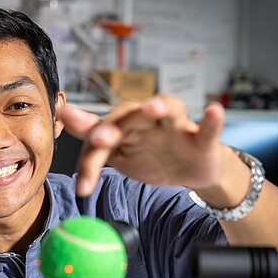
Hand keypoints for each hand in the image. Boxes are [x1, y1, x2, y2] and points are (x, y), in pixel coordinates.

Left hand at [59, 94, 229, 196]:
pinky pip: (207, 129)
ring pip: (168, 112)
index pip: (102, 135)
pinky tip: (214, 111)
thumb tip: (63, 119)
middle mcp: (147, 120)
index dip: (89, 149)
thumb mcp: (119, 155)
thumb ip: (93, 143)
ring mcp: (175, 127)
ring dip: (160, 108)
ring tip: (153, 107)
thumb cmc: (150, 158)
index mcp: (125, 127)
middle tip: (100, 138)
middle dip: (114, 128)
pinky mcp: (200, 138)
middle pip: (128, 120)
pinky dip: (212, 121)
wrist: (189, 170)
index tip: (77, 165)